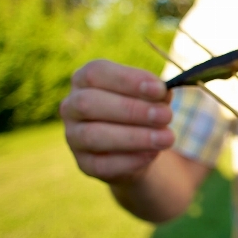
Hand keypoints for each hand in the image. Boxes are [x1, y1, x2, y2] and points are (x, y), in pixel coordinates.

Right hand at [59, 60, 174, 183]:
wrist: (136, 149)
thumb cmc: (141, 112)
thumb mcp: (150, 97)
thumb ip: (155, 93)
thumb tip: (163, 93)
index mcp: (84, 79)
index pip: (96, 72)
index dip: (127, 79)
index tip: (158, 89)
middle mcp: (71, 106)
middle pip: (89, 103)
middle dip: (131, 110)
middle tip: (166, 116)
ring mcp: (73, 137)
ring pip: (93, 136)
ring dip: (134, 137)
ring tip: (166, 138)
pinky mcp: (84, 164)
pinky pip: (101, 164)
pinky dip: (130, 160)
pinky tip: (152, 154)